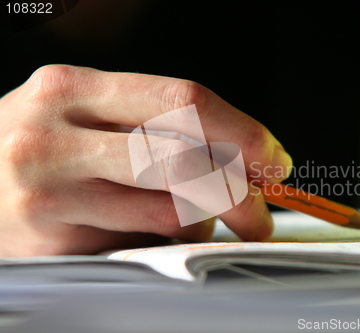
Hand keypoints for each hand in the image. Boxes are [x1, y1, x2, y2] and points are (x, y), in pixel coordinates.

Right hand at [0, 65, 291, 255]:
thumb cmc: (37, 149)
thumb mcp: (82, 117)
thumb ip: (150, 129)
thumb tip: (237, 158)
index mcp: (73, 89)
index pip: (182, 101)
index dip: (242, 131)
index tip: (273, 159)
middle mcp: (55, 136)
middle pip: (182, 158)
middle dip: (239, 190)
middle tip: (259, 212)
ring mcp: (48, 193)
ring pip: (166, 210)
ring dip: (203, 222)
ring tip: (202, 222)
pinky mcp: (48, 242)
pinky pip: (137, 245)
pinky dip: (165, 242)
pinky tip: (156, 234)